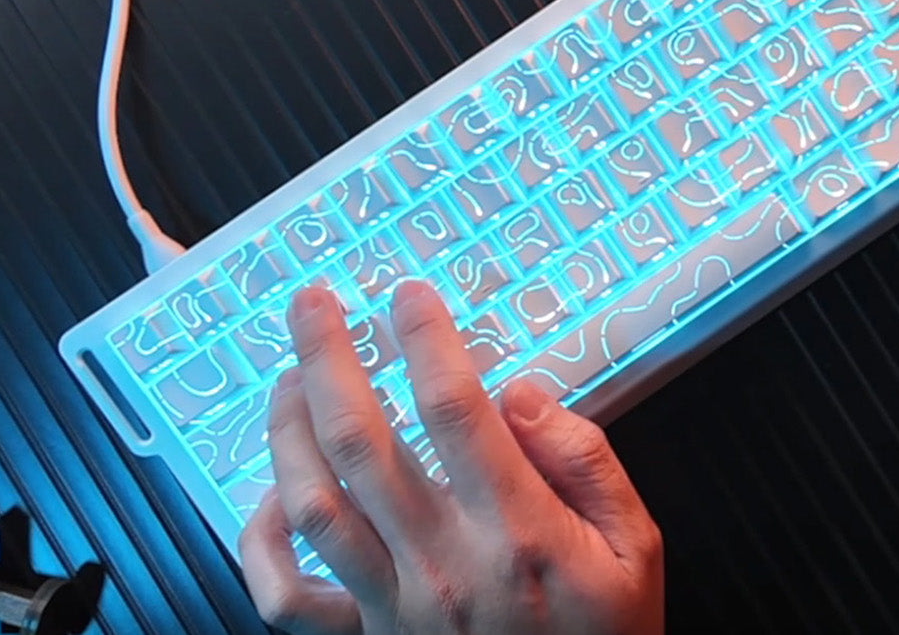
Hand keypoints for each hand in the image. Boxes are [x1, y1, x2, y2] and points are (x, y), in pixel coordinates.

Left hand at [238, 281, 663, 634]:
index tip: (408, 295)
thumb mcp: (638, 548)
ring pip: (312, 501)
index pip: (455, 411)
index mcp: (517, 531)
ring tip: (288, 374)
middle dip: (326, 359)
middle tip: (311, 303)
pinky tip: (271, 491)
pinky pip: (286, 595)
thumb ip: (587, 462)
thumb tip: (521, 394)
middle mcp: (443, 561)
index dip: (424, 341)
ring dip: (287, 427)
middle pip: (361, 441)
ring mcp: (393, 603)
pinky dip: (260, 540)